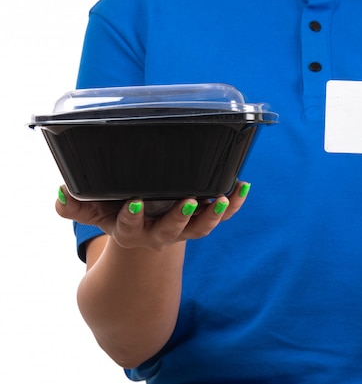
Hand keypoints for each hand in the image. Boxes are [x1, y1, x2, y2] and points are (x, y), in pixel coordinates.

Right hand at [55, 181, 250, 250]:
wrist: (143, 232)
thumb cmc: (115, 213)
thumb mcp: (94, 212)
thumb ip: (75, 206)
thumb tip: (61, 192)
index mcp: (132, 231)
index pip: (130, 226)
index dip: (132, 215)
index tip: (135, 200)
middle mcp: (160, 234)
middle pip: (171, 231)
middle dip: (180, 216)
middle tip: (189, 201)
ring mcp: (183, 229)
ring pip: (200, 227)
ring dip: (214, 214)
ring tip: (223, 197)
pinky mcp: (201, 221)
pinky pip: (222, 216)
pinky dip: (234, 204)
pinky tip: (242, 186)